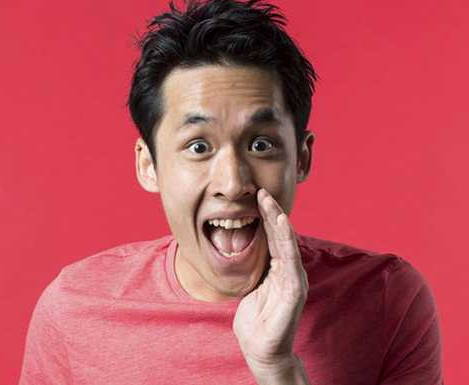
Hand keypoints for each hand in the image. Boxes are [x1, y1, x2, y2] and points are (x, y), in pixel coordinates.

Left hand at [233, 188, 308, 382]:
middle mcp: (289, 270)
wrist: (261, 349)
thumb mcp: (251, 285)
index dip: (265, 217)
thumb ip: (255, 266)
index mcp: (279, 269)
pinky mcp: (294, 289)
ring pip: (287, 242)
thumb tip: (245, 246)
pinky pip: (290, 259)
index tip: (256, 197)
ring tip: (269, 200)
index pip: (273, 237)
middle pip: (281, 235)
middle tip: (261, 190)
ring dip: (277, 219)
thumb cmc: (255, 319)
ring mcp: (294, 279)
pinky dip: (286, 238)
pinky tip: (281, 222)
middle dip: (270, 211)